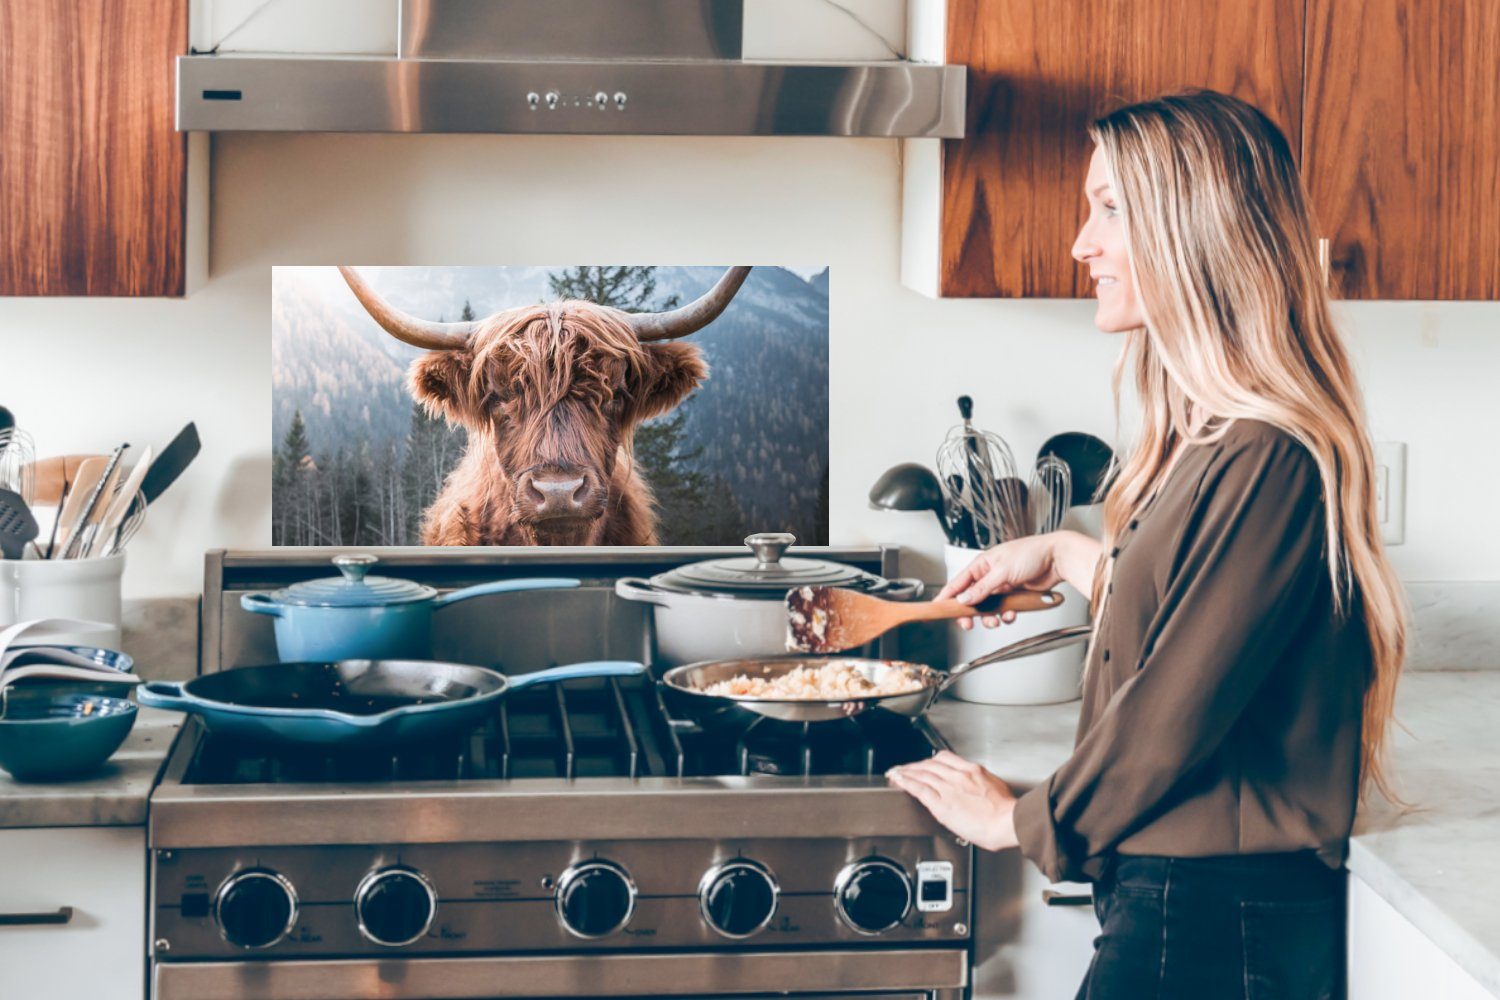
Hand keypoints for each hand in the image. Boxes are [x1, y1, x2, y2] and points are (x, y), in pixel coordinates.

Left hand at [887, 751, 1019, 851]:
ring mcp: (949, 788)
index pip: (944, 758)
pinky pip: (919, 789)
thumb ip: (980, 784)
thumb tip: (976, 789)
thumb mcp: (995, 787)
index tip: (924, 763)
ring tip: (896, 773)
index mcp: (972, 771)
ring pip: (922, 774)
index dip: (930, 760)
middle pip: (930, 764)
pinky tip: (899, 781)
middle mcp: (958, 776)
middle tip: (905, 768)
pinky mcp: (942, 804)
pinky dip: (906, 783)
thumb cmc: (1006, 811)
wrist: (1007, 822)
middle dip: (915, 766)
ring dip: (906, 772)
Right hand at [937, 534, 1062, 630]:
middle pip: (971, 599)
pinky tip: (1012, 614)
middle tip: (968, 623)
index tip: (937, 607)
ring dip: (990, 617)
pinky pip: (1003, 610)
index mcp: (982, 564)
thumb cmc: (1032, 553)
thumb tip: (965, 599)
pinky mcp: (1014, 595)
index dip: (947, 596)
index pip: (958, 582)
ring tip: (996, 620)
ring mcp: (1002, 586)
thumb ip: (983, 588)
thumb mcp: (1003, 571)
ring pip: (987, 608)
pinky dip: (1006, 615)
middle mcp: (990, 575)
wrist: (1057, 559)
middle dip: (970, 613)